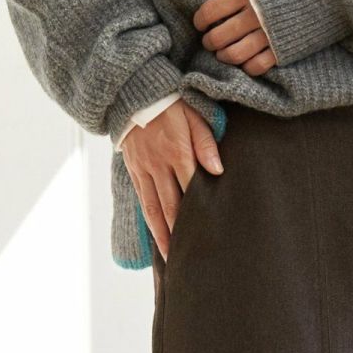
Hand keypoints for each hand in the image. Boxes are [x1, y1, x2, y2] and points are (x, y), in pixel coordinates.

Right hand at [121, 99, 222, 261]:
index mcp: (177, 152)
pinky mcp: (134, 173)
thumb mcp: (194, 115)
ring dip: (164, 236)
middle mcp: (158, 165)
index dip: (200, 212)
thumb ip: (206, 143)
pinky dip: (151, 224)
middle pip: (172, 206)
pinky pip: (144, 203)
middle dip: (181, 234)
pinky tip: (159, 238)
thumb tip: (218, 171)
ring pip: (155, 210)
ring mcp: (144, 171)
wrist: (134, 94)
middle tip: (191, 257)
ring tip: (173, 258)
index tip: (211, 233)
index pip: (192, 188)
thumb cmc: (171, 104)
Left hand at [193, 0, 277, 76]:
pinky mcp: (282, 51)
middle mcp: (254, 15)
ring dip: (225, 57)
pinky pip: (256, 66)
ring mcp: (268, 35)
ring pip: (234, 55)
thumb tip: (223, 9)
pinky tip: (246, 62)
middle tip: (211, 42)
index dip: (200, 21)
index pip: (210, 11)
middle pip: (219, 37)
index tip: (200, 25)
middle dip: (210, 42)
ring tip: (225, 55)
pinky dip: (247, 67)